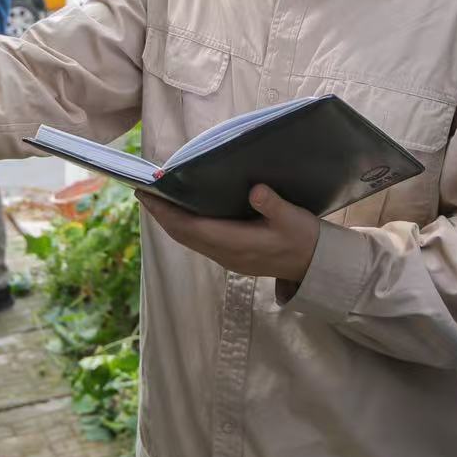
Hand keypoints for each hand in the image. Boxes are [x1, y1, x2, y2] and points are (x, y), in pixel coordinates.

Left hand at [137, 185, 318, 282]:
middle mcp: (225, 254)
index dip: (166, 212)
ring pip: (188, 239)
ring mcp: (226, 257)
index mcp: (236, 244)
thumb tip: (255, 190)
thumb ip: (274, 205)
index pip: (191, 228)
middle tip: (142, 190)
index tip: (147, 194)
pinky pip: (198, 240)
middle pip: (183, 234)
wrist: (314, 266)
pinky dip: (184, 225)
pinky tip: (182, 210)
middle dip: (161, 214)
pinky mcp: (230, 255)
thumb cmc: (304, 239)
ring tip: (156, 198)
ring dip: (170, 220)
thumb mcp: (294, 218)